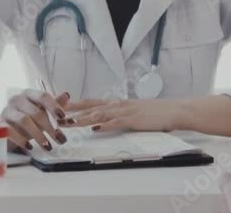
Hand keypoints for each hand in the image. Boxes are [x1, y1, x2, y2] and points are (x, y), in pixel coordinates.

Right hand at [0, 90, 72, 151]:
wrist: (4, 129)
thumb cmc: (26, 118)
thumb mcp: (42, 112)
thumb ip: (54, 105)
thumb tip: (66, 95)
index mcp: (29, 94)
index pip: (43, 96)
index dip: (54, 106)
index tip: (63, 117)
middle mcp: (17, 100)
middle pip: (36, 111)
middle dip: (50, 127)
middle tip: (60, 139)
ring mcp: (7, 111)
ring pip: (25, 121)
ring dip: (38, 135)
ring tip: (48, 146)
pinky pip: (11, 131)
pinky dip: (22, 140)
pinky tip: (30, 147)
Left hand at [65, 97, 184, 132]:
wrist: (174, 110)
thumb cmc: (155, 113)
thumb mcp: (133, 112)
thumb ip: (118, 116)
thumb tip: (103, 123)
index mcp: (117, 103)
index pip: (90, 102)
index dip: (74, 104)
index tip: (59, 106)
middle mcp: (118, 104)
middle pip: (90, 106)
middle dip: (72, 110)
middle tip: (56, 113)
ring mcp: (126, 111)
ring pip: (100, 114)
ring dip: (83, 119)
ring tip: (70, 123)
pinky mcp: (134, 119)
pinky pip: (117, 122)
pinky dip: (105, 124)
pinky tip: (96, 128)